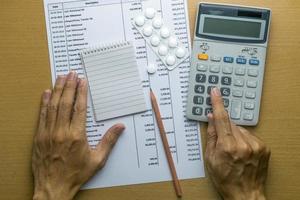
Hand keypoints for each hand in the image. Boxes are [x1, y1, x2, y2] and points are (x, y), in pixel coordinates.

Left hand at [32, 72, 124, 199]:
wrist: (53, 187)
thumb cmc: (76, 174)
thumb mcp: (97, 160)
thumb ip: (109, 141)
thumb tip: (120, 127)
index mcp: (77, 135)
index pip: (79, 108)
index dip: (81, 92)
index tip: (83, 81)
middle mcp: (61, 131)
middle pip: (65, 103)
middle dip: (69, 86)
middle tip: (72, 73)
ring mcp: (48, 133)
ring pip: (53, 106)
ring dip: (57, 90)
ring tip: (60, 77)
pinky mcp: (39, 137)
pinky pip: (42, 116)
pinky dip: (44, 103)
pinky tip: (46, 93)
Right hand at [205, 88, 270, 199]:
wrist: (245, 194)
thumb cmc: (225, 179)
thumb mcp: (210, 159)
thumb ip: (211, 136)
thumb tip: (212, 118)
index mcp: (227, 147)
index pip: (221, 119)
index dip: (217, 103)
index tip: (215, 92)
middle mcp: (243, 144)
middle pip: (231, 123)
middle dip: (224, 127)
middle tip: (222, 140)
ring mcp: (256, 146)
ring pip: (240, 129)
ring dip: (234, 134)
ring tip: (232, 150)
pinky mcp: (264, 147)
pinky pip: (250, 135)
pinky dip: (243, 139)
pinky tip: (241, 151)